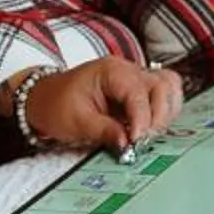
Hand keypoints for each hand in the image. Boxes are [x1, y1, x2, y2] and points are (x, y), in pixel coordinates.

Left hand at [23, 57, 184, 151]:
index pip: (139, 92)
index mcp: (111, 71)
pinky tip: (149, 129)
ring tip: (149, 134)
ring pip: (169, 86)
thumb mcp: (76, 121)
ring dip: (166, 112)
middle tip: (144, 139)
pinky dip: (164, 111)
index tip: (137, 141)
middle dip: (159, 115)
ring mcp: (135, 78)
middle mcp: (128, 70)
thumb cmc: (57, 105)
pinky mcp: (138, 91)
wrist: (44, 98)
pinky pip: (163, 95)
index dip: (142, 119)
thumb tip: (128, 144)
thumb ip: (104, 131)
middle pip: (163, 84)